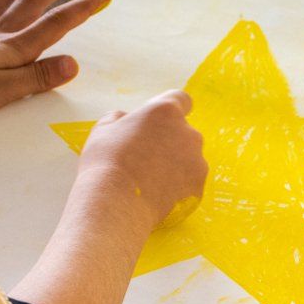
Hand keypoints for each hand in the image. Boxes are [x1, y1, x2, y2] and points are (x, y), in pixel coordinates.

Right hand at [75, 90, 207, 230]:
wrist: (117, 204)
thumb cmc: (106, 161)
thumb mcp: (104, 128)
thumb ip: (122, 118)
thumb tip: (128, 120)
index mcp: (166, 112)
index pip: (181, 99)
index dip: (171, 108)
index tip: (160, 120)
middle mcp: (189, 134)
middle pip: (183, 132)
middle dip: (169, 140)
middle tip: (144, 156)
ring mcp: (198, 162)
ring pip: (188, 158)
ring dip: (174, 164)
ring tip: (148, 179)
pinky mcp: (198, 188)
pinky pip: (189, 182)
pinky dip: (178, 186)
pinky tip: (156, 194)